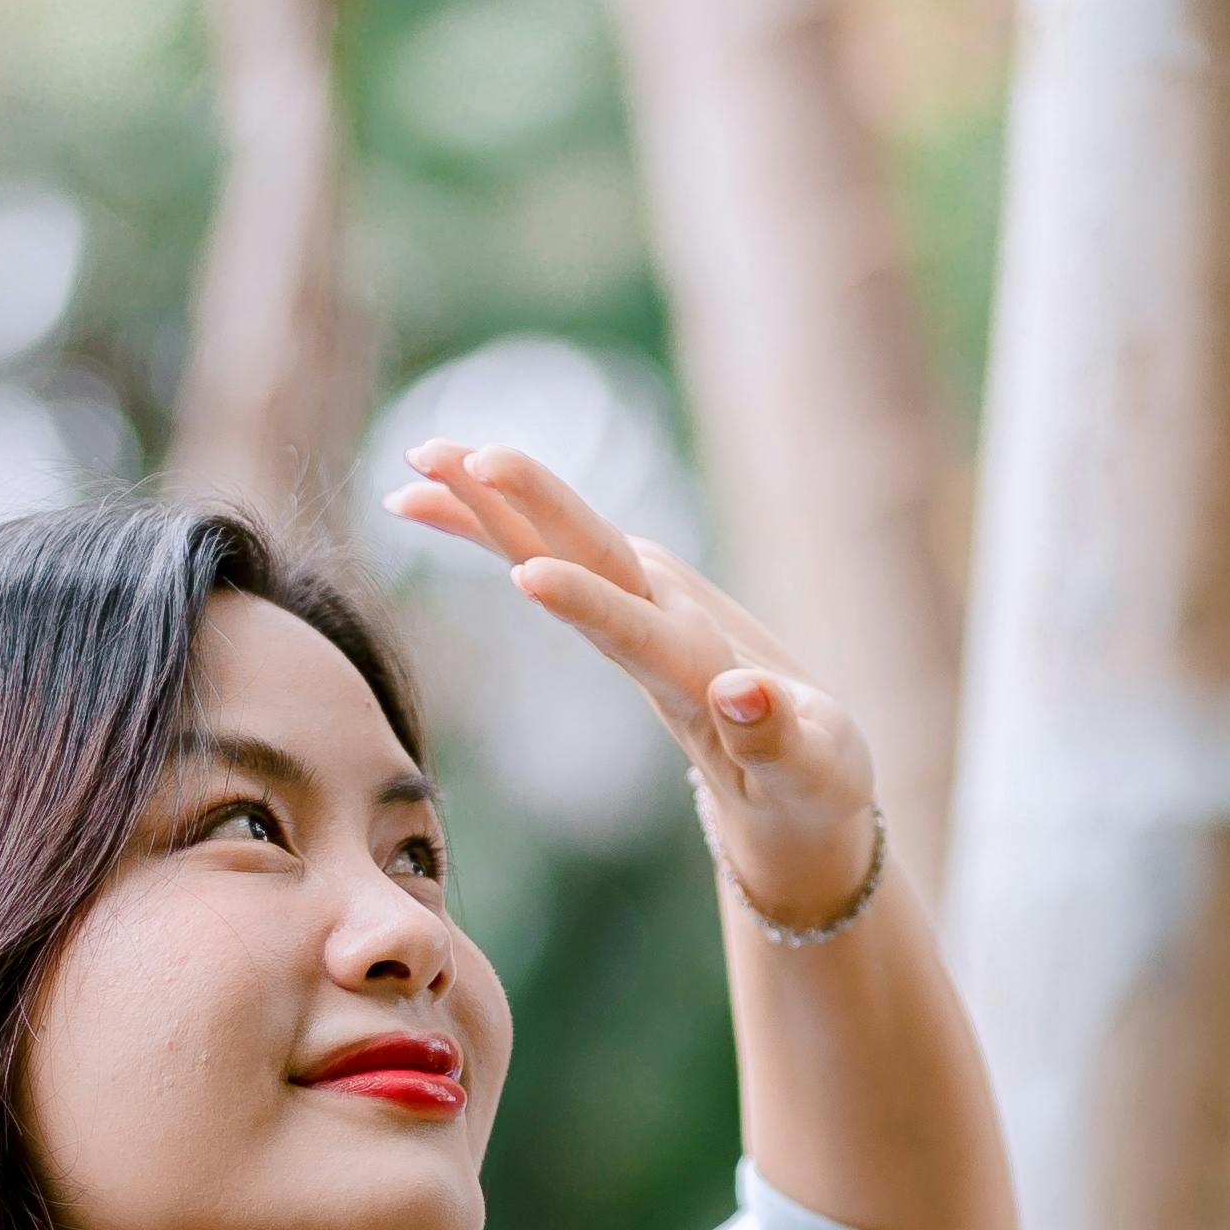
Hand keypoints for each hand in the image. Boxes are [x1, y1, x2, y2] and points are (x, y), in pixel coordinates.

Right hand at [385, 441, 884, 927]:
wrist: (809, 761)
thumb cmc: (812, 774)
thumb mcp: (813, 769)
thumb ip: (780, 737)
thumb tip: (744, 693)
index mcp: (705, 659)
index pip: (641, 625)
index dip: (589, 603)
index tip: (530, 577)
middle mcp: (669, 609)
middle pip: (593, 545)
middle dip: (531, 501)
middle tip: (462, 458)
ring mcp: (643, 596)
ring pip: (557, 534)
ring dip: (488, 498)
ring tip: (416, 455)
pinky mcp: (619, 598)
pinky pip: (542, 549)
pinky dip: (485, 526)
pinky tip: (420, 501)